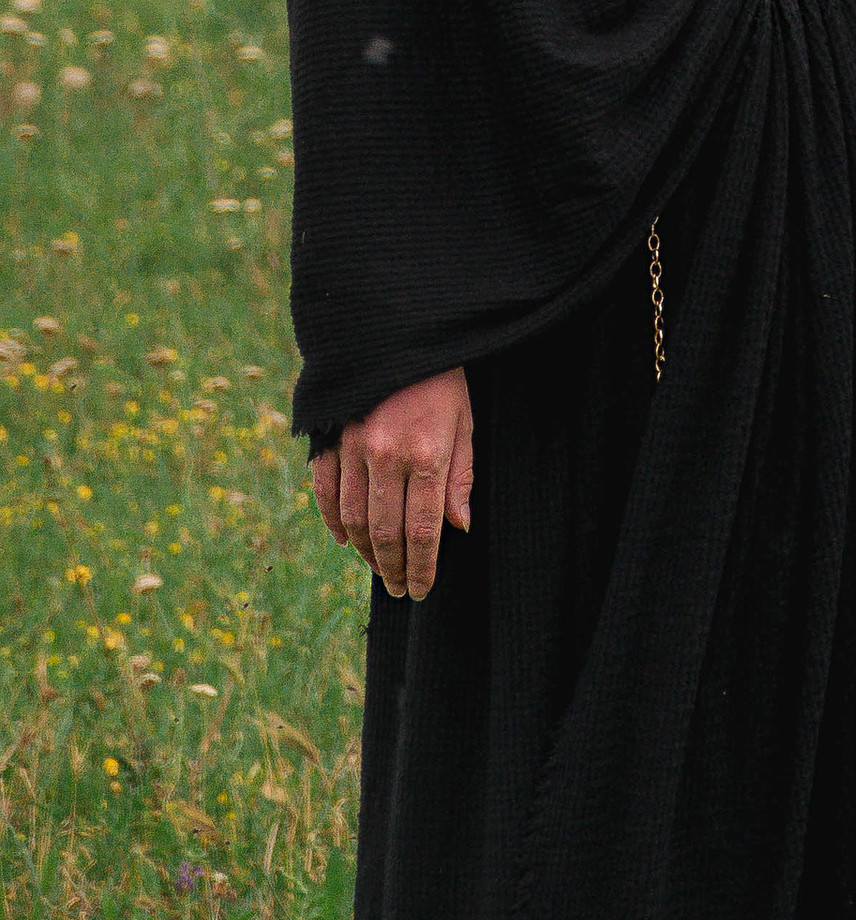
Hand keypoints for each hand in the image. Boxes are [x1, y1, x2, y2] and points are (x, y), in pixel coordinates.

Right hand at [312, 367, 472, 598]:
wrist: (401, 329)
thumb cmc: (442, 378)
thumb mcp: (465, 422)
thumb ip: (460, 477)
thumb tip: (459, 527)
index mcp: (425, 454)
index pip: (423, 529)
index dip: (423, 566)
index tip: (422, 590)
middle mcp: (385, 456)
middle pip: (385, 532)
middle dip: (394, 568)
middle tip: (401, 589)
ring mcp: (351, 448)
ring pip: (353, 519)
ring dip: (365, 552)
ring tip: (380, 569)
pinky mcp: (328, 438)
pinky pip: (325, 493)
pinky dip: (333, 522)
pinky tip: (346, 540)